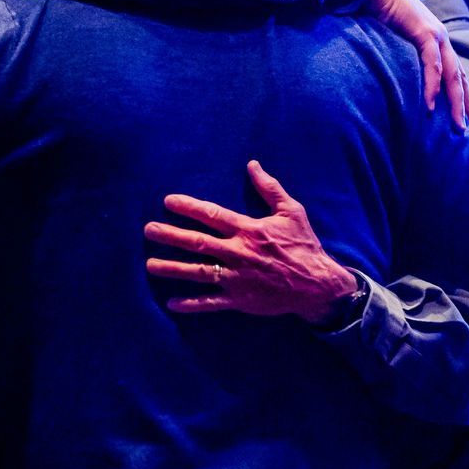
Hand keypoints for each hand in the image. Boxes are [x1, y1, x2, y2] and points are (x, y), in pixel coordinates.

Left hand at [145, 160, 359, 322]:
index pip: (213, 215)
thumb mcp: (291, 212)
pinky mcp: (241, 299)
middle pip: (198, 242)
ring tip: (150, 265)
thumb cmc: (303, 245)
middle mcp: (239, 253)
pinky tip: (171, 303)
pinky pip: (212, 302)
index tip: (167, 201)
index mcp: (249, 230)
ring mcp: (238, 278)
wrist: (319, 284)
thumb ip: (270, 188)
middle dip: (171, 235)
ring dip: (173, 268)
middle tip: (149, 230)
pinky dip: (192, 304)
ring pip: (199, 272)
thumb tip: (252, 164)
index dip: (189, 207)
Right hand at [363, 0, 468, 129]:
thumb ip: (399, 52)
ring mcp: (436, 35)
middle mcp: (442, 39)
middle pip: (461, 78)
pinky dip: (433, 86)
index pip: (455, 73)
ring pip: (453, 76)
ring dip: (456, 103)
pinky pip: (432, 65)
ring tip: (459, 126)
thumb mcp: (392, 36)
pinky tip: (432, 106)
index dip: (463, 96)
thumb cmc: (377, 9)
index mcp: (436, 40)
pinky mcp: (425, 33)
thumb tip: (391, 71)